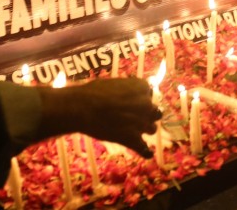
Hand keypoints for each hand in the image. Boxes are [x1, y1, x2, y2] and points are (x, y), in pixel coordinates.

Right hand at [37, 77, 159, 158]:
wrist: (83, 107)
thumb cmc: (94, 92)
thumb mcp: (114, 83)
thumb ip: (127, 89)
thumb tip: (128, 94)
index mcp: (142, 88)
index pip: (148, 93)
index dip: (139, 98)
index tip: (130, 101)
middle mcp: (146, 105)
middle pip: (154, 111)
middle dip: (145, 114)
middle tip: (132, 116)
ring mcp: (141, 123)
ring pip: (152, 129)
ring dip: (145, 129)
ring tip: (133, 131)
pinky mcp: (133, 140)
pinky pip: (145, 150)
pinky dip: (146, 152)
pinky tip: (146, 153)